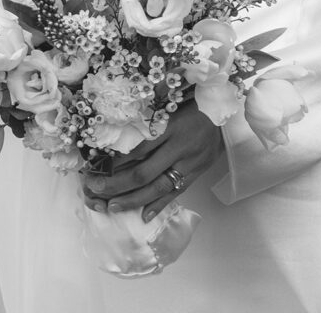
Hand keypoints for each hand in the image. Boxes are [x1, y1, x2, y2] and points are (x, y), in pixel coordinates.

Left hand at [81, 100, 223, 222]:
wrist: (225, 113)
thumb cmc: (193, 104)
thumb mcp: (172, 103)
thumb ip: (149, 117)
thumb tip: (120, 133)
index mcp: (172, 126)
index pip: (139, 148)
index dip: (117, 160)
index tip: (97, 167)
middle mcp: (179, 148)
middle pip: (144, 172)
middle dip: (117, 184)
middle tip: (95, 190)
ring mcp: (189, 164)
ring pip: (158, 187)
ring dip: (133, 200)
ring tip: (112, 207)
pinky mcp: (196, 174)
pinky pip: (176, 193)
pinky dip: (159, 206)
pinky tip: (143, 217)